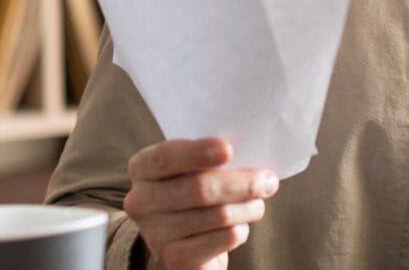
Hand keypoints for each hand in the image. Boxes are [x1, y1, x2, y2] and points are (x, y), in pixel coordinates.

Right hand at [123, 138, 277, 269]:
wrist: (186, 244)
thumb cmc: (197, 194)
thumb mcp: (195, 169)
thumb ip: (212, 158)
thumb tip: (252, 154)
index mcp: (143, 168)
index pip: (167, 157)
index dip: (198, 152)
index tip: (229, 149)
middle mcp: (140, 201)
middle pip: (199, 188)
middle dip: (242, 183)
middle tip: (268, 181)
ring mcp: (155, 233)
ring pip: (218, 214)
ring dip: (249, 207)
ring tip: (256, 204)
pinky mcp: (175, 259)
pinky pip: (224, 238)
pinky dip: (241, 230)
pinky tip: (238, 226)